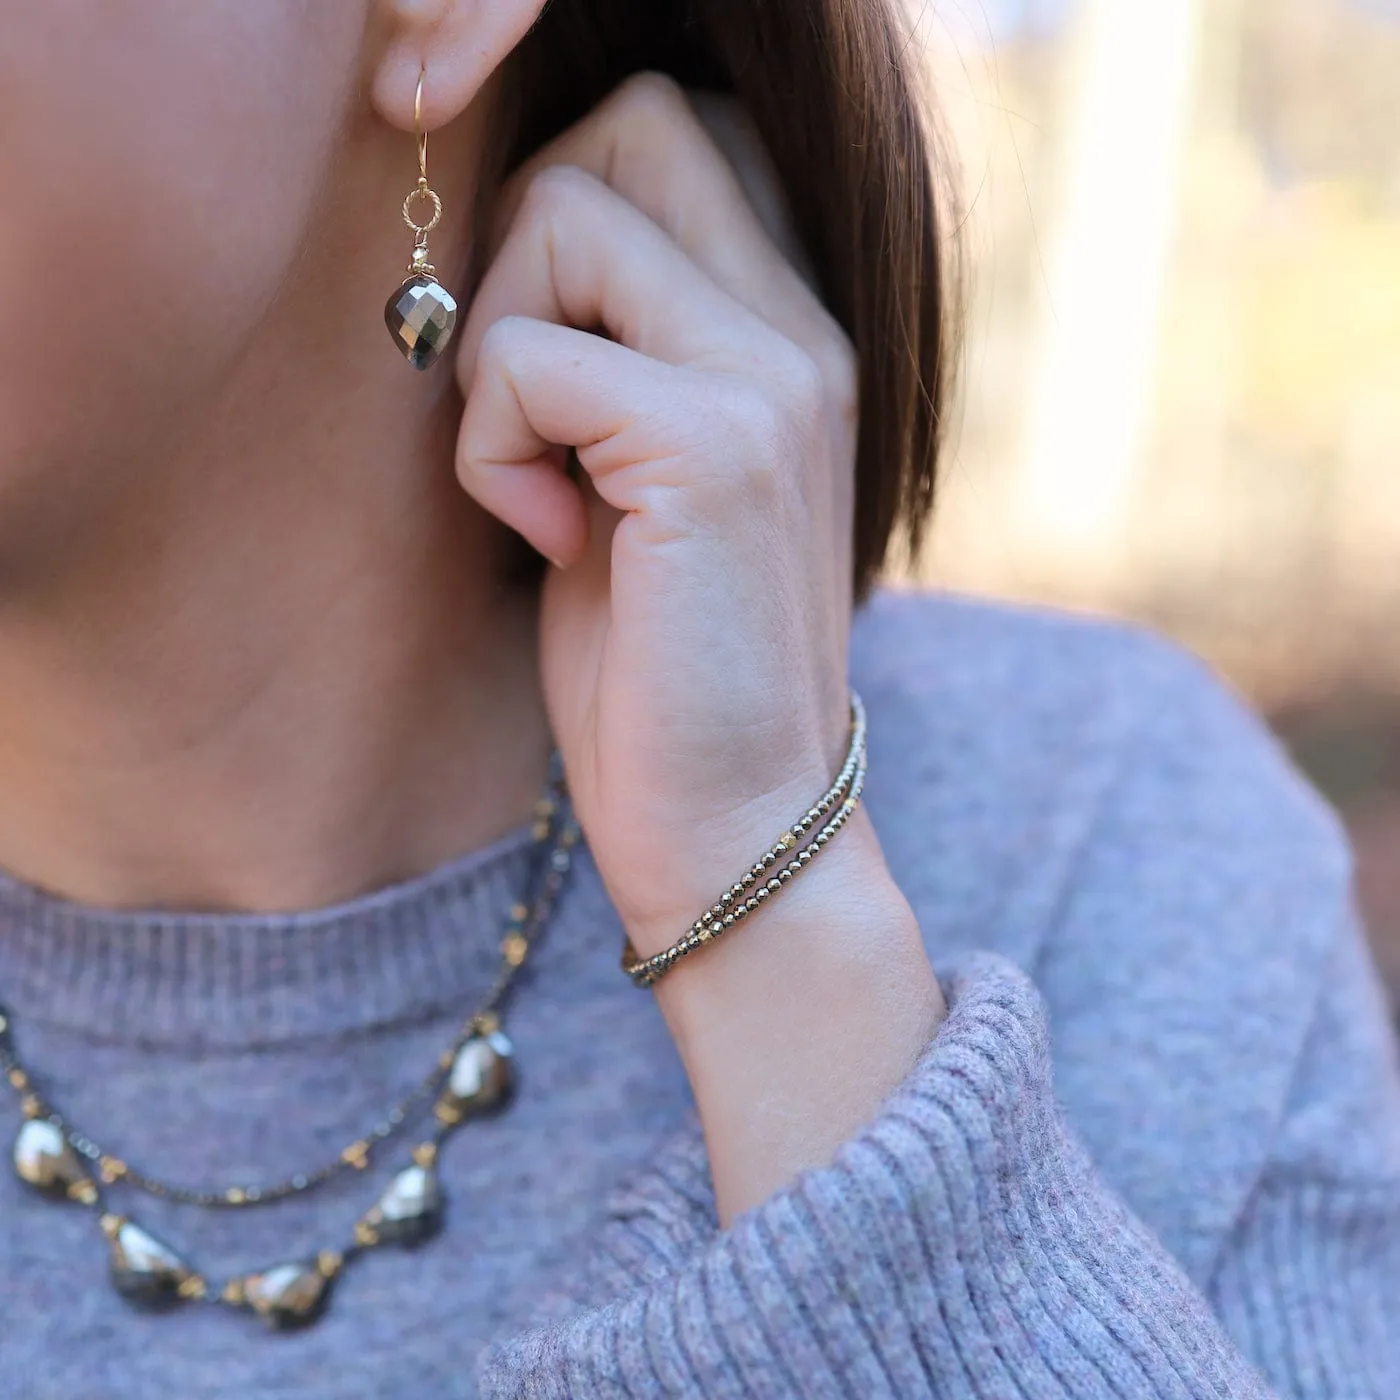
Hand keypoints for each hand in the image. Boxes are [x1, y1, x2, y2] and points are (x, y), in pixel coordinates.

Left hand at [455, 74, 860, 956]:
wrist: (736, 820)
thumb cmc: (664, 663)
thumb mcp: (637, 482)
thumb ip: (613, 352)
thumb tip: (513, 250)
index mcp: (792, 335)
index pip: (680, 132)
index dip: (569, 207)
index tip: (541, 349)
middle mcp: (805, 334)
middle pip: (632, 124)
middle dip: (526, 241)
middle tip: (522, 390)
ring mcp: (774, 383)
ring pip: (568, 211)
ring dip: (495, 342)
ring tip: (534, 471)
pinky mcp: (715, 451)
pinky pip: (531, 357)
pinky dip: (492, 444)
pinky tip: (546, 537)